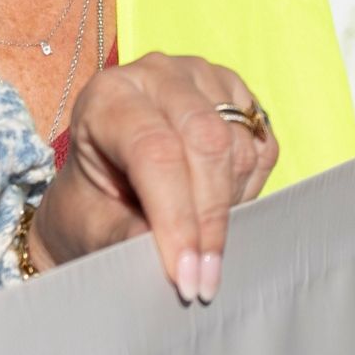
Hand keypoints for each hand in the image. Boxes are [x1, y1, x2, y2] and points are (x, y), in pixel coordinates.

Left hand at [32, 52, 277, 304]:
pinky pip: (262, 149)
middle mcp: (155, 75)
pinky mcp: (236, 96)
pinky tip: (217, 209)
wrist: (105, 190)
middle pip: (206, 143)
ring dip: (228, 210)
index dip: (177, 219)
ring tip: (201, 244)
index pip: (155, 151)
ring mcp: (201, 79)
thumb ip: (129, 239)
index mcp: (107, 97)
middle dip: (210, 221)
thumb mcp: (94, 229)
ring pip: (239, 149)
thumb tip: (177, 262)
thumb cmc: (92, 206)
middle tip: (205, 279)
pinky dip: (248, 191)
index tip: (186, 277)